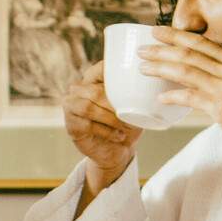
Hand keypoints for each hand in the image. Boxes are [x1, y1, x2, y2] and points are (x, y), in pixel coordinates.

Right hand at [62, 60, 138, 195]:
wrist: (117, 151)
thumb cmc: (125, 124)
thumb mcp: (133, 106)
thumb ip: (134, 92)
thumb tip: (150, 83)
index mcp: (93, 79)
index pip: (99, 69)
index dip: (111, 73)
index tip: (130, 82)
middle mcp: (78, 90)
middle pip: (95, 92)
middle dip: (115, 105)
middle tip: (132, 116)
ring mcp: (71, 106)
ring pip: (89, 107)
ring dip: (110, 118)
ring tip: (126, 127)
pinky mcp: (71, 125)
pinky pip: (88, 125)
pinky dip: (107, 131)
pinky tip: (119, 136)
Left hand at [144, 29, 221, 182]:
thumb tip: (209, 79)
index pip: (202, 43)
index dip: (176, 36)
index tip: (157, 31)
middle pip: (189, 53)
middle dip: (162, 48)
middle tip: (141, 48)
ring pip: (186, 71)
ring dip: (161, 67)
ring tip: (143, 68)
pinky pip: (191, 97)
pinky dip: (174, 96)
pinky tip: (160, 99)